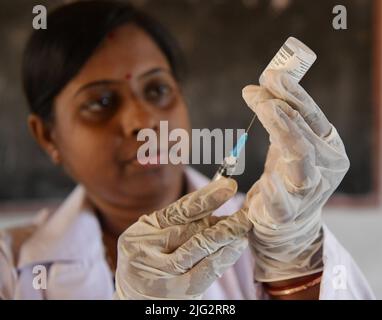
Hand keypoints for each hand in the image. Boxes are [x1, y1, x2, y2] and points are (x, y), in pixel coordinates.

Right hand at [115, 177, 251, 298]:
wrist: (134, 299)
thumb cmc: (145, 260)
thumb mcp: (149, 236)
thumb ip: (175, 222)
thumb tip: (215, 204)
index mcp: (141, 233)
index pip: (178, 211)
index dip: (206, 197)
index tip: (227, 185)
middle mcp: (150, 253)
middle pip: (193, 230)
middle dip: (223, 220)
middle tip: (245, 211)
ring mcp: (165, 274)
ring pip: (202, 248)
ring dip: (227, 234)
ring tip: (244, 224)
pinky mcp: (181, 291)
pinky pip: (208, 270)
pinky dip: (226, 254)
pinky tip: (238, 244)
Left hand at [242, 69, 349, 281]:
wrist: (287, 223)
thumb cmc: (286, 175)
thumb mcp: (284, 142)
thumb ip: (278, 116)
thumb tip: (258, 87)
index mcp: (327, 147)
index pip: (313, 116)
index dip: (294, 94)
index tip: (271, 76)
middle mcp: (324, 168)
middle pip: (306, 134)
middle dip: (283, 110)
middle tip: (261, 91)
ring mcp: (308, 193)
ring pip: (301, 161)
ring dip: (285, 134)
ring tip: (267, 111)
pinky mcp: (287, 214)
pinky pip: (282, 202)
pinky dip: (275, 190)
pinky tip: (266, 180)